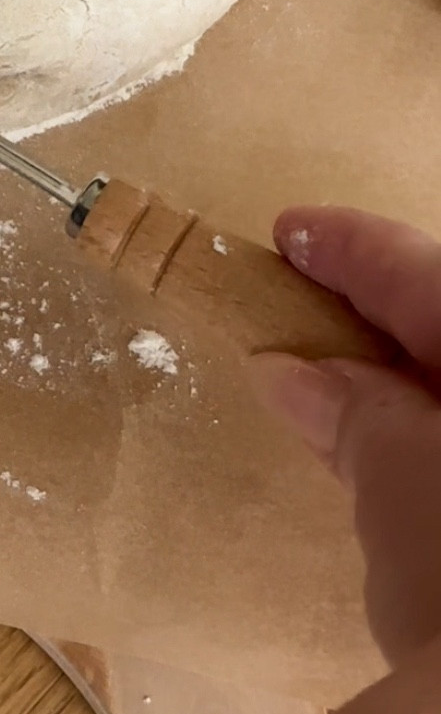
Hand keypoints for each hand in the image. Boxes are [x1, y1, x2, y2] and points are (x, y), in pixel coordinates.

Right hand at [250, 208, 440, 666]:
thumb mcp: (400, 481)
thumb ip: (354, 411)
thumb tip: (293, 370)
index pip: (424, 275)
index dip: (352, 250)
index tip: (289, 232)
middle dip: (381, 321)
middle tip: (301, 309)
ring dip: (407, 389)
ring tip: (326, 392)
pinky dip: (434, 442)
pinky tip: (390, 464)